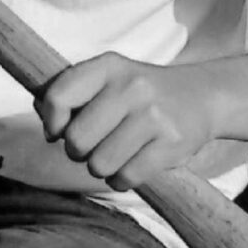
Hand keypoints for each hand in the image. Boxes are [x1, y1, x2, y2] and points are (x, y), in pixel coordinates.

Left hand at [36, 53, 222, 187]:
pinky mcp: (172, 144)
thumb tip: (46, 120)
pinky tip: (132, 165)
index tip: (57, 132)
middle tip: (95, 145)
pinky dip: (122, 180)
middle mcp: (132, 86)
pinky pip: (126, 178)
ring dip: (102, 168)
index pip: (59, 97)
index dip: (51, 123)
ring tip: (116, 155)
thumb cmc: (140, 95)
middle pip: (76, 140)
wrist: (202, 96)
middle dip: (79, 152)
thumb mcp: (108, 79)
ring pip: (100, 164)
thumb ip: (70, 93)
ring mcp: (154, 115)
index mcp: (109, 67)